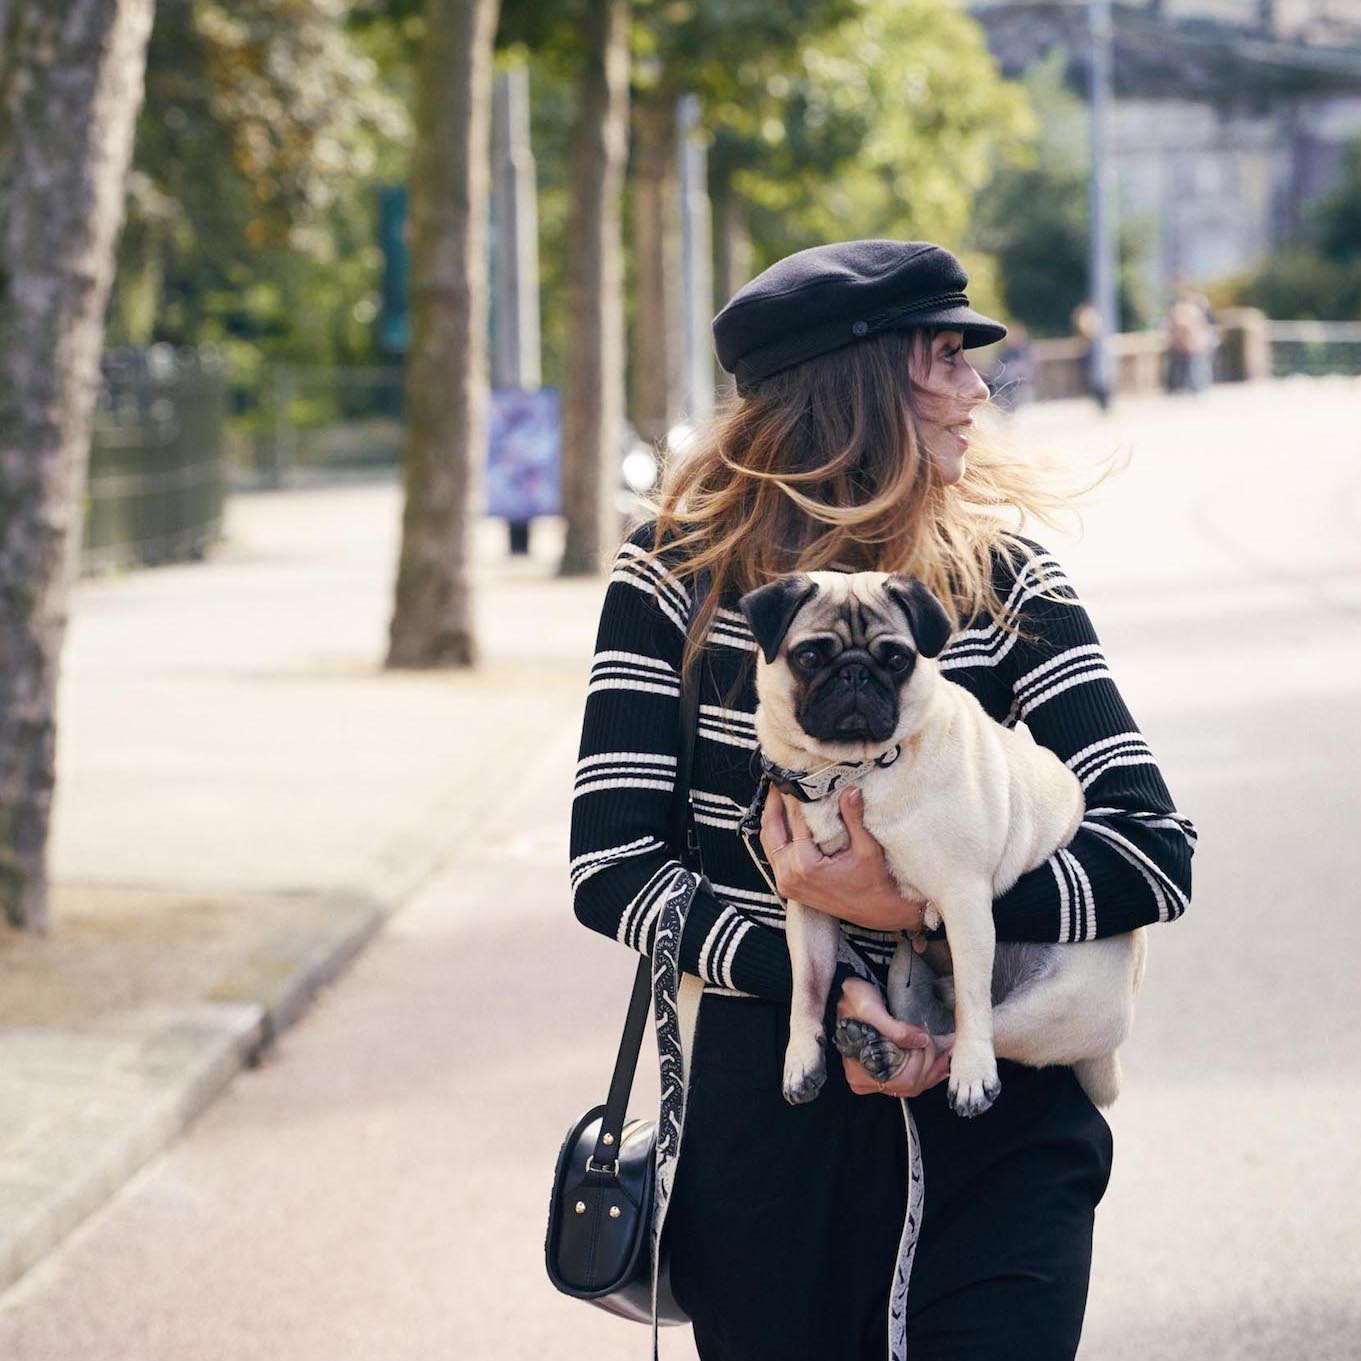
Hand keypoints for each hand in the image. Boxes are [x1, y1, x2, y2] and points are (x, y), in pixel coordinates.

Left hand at [759, 785, 928, 932]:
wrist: (876, 911)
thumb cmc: (874, 883)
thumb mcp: (867, 849)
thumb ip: (854, 818)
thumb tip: (850, 789)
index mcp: (805, 865)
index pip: (795, 820)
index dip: (794, 795)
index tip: (793, 776)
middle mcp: (790, 875)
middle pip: (771, 829)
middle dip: (773, 803)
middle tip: (776, 781)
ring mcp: (786, 882)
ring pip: (768, 842)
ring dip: (771, 818)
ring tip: (776, 796)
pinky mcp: (788, 886)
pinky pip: (773, 855)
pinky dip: (775, 835)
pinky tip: (780, 820)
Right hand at [837, 978, 950, 1097]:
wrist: (845, 993)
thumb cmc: (853, 999)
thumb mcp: (870, 1009)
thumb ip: (895, 1028)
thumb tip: (921, 1041)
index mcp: (859, 1071)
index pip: (902, 1079)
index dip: (920, 1059)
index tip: (924, 1034)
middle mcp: (866, 1081)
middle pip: (910, 1086)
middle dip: (929, 1064)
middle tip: (933, 1038)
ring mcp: (875, 1079)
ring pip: (913, 1086)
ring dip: (932, 1070)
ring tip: (946, 1054)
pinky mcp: (883, 1071)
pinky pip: (910, 1081)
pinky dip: (927, 1072)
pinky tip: (940, 1063)